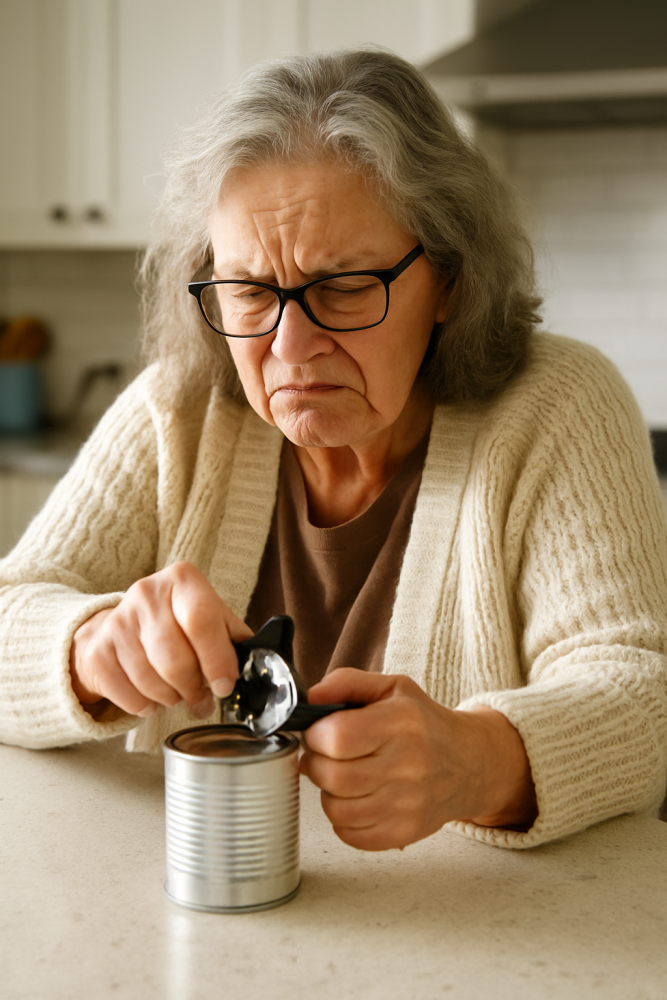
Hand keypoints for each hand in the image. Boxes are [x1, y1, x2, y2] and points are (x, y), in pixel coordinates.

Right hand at [69, 562, 251, 718]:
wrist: (120, 625)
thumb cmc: (177, 623)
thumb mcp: (211, 616)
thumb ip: (234, 636)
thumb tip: (262, 661)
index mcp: (183, 580)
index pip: (202, 620)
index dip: (217, 660)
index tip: (224, 685)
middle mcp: (147, 593)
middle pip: (175, 659)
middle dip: (194, 689)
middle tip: (202, 699)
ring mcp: (118, 621)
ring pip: (151, 681)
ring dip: (171, 698)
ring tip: (178, 695)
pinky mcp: (97, 649)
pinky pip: (128, 694)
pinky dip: (145, 705)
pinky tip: (152, 697)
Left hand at [300, 669, 536, 850]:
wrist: (470, 763)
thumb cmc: (424, 724)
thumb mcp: (392, 688)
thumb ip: (346, 682)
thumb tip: (310, 699)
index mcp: (402, 723)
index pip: (337, 737)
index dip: (316, 735)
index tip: (318, 731)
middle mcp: (408, 765)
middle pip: (332, 776)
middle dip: (316, 763)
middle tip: (325, 754)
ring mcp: (407, 804)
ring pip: (336, 808)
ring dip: (328, 791)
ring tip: (342, 775)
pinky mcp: (404, 832)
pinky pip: (350, 834)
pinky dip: (343, 817)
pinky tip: (356, 798)